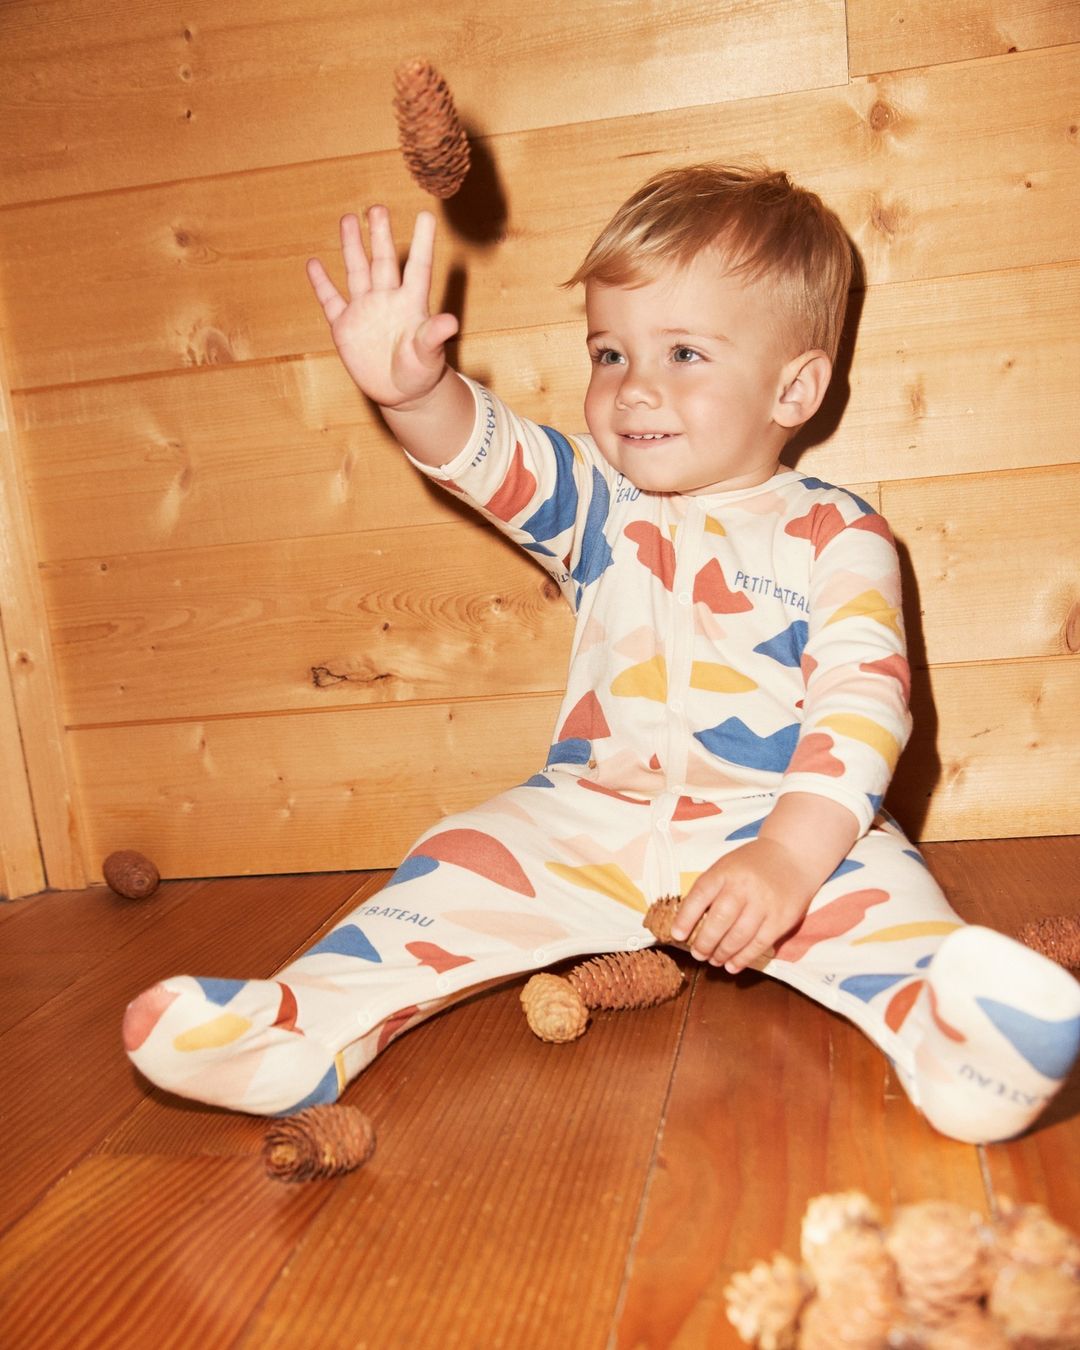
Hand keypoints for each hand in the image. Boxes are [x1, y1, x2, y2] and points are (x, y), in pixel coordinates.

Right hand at [306, 206, 458, 410]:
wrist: (401, 393)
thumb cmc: (421, 373)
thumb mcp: (429, 356)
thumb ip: (434, 336)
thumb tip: (450, 321)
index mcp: (411, 304)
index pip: (418, 268)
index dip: (422, 242)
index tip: (425, 215)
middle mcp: (387, 300)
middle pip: (383, 261)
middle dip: (379, 235)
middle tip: (377, 208)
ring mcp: (364, 311)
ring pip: (357, 271)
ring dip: (351, 247)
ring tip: (348, 219)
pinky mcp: (345, 327)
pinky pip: (331, 301)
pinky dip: (322, 283)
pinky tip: (314, 264)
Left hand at [671, 838, 815, 974]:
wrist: (791, 857)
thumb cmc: (751, 866)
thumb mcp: (726, 867)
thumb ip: (709, 890)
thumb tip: (686, 923)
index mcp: (725, 871)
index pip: (700, 895)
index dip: (685, 918)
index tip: (677, 935)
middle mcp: (744, 887)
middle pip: (719, 920)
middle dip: (704, 942)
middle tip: (697, 954)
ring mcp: (764, 903)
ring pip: (739, 936)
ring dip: (722, 953)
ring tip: (714, 960)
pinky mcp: (781, 919)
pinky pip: (759, 944)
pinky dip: (743, 958)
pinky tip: (732, 965)